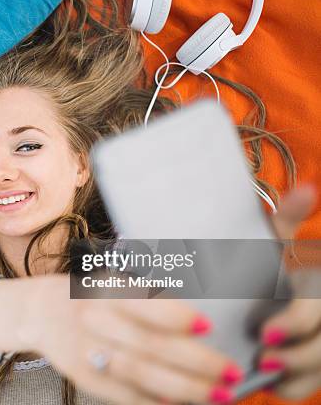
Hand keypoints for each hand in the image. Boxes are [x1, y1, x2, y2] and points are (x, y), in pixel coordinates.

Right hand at [24, 276, 239, 403]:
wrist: (40, 312)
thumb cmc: (89, 295)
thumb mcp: (113, 282)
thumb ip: (148, 299)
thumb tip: (196, 325)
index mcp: (105, 290)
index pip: (145, 304)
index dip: (178, 317)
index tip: (210, 327)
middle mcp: (95, 320)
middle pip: (150, 346)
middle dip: (197, 363)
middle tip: (232, 373)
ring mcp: (86, 351)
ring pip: (140, 374)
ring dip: (184, 388)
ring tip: (217, 394)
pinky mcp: (83, 377)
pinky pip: (123, 394)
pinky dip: (154, 400)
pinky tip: (179, 402)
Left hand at [259, 184, 319, 398]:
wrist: (268, 286)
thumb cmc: (267, 262)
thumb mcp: (274, 242)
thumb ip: (285, 220)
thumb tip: (307, 190)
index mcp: (316, 286)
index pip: (314, 309)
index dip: (295, 324)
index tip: (265, 334)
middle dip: (296, 357)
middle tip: (261, 360)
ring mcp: (320, 343)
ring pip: (320, 371)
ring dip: (293, 377)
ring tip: (260, 373)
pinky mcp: (312, 365)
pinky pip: (307, 387)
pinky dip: (289, 388)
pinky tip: (265, 382)